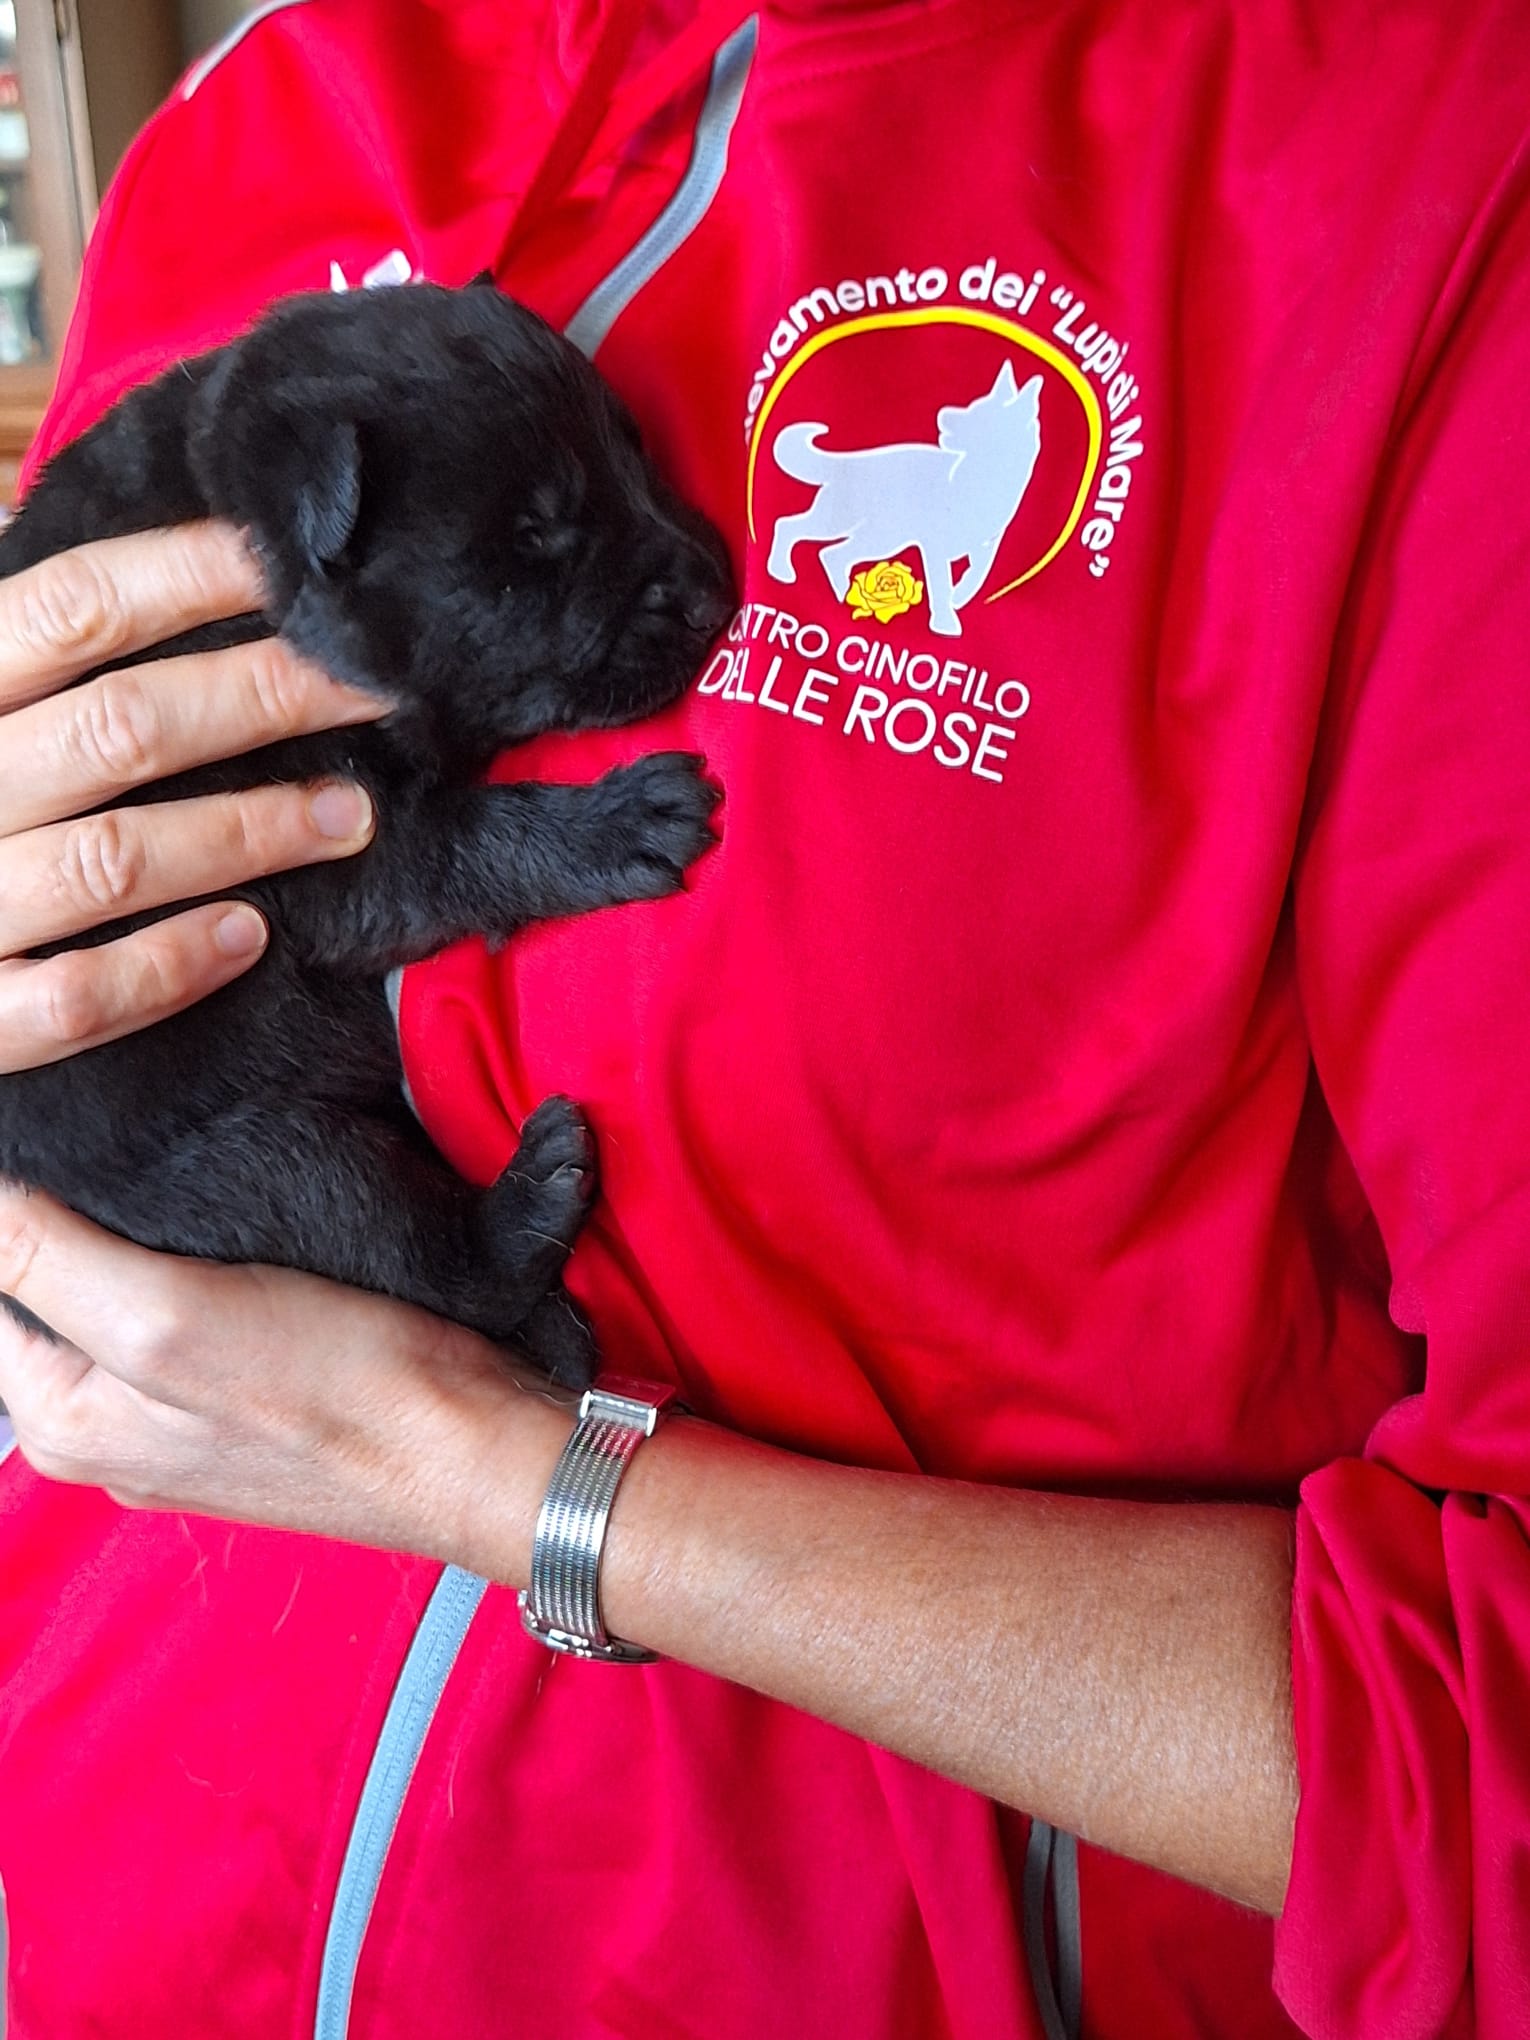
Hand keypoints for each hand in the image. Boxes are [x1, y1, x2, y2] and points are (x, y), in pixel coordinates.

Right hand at [0, 522, 384, 1072]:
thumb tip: (148, 552)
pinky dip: (170, 965)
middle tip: (375, 693)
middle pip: (123, 726)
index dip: (194, 575)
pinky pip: (79, 996)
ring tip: (349, 817)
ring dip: (248, 833)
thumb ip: (41, 653)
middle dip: (265, 701)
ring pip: (115, 859)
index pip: (76, 604)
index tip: (303, 568)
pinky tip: (251, 935)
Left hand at [0, 1185, 572, 1567]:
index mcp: (63, 1419)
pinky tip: (217, 1220)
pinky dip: (183, 1259)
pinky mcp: (245, 1390)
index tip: (48, 1141)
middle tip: (111, 1148)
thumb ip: (48, 1257)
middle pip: (42, 1294)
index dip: (9, 1210)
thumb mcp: (169, 1316)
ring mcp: (177, 1414)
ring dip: (122, 1234)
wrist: (473, 1441)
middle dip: (61, 1219)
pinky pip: (181, 1310)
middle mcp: (107, 1425)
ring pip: (112, 1297)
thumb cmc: (337, 1391)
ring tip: (159, 1169)